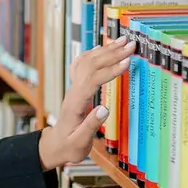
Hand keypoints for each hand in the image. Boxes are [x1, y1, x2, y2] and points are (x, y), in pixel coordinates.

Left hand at [38, 35, 136, 169]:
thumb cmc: (69, 146)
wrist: (55, 144)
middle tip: (131, 45)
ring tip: (123, 41)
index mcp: (75, 103)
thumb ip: (91, 126)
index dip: (110, 70)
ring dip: (105, 50)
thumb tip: (105, 109)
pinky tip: (102, 48)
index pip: (92, 80)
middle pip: (91, 65)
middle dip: (112, 53)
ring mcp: (73, 87)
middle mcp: (73, 91)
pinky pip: (82, 65)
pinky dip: (93, 54)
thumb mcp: (80, 143)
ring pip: (87, 62)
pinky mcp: (76, 87)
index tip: (127, 62)